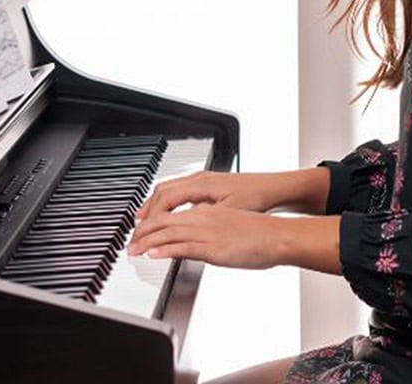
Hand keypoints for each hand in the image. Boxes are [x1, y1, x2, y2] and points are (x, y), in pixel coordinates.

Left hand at [127, 203, 293, 268]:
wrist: (279, 236)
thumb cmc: (260, 234)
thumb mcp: (230, 226)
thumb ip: (211, 230)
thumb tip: (200, 240)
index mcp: (207, 212)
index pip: (171, 214)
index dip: (151, 222)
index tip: (140, 232)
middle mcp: (203, 218)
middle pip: (164, 221)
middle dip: (143, 233)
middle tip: (130, 243)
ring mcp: (208, 232)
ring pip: (169, 233)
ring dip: (147, 242)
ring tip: (133, 250)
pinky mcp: (214, 248)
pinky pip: (183, 247)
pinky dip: (164, 250)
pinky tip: (153, 254)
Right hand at [134, 170, 290, 223]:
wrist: (275, 188)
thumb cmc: (257, 198)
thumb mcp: (227, 213)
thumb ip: (202, 219)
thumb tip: (179, 228)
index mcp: (201, 184)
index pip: (166, 199)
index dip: (152, 218)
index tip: (142, 233)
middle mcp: (198, 179)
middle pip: (162, 192)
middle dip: (146, 211)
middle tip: (135, 230)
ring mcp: (202, 180)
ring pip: (169, 189)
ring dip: (154, 206)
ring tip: (142, 221)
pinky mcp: (207, 185)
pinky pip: (178, 191)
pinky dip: (166, 203)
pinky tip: (166, 214)